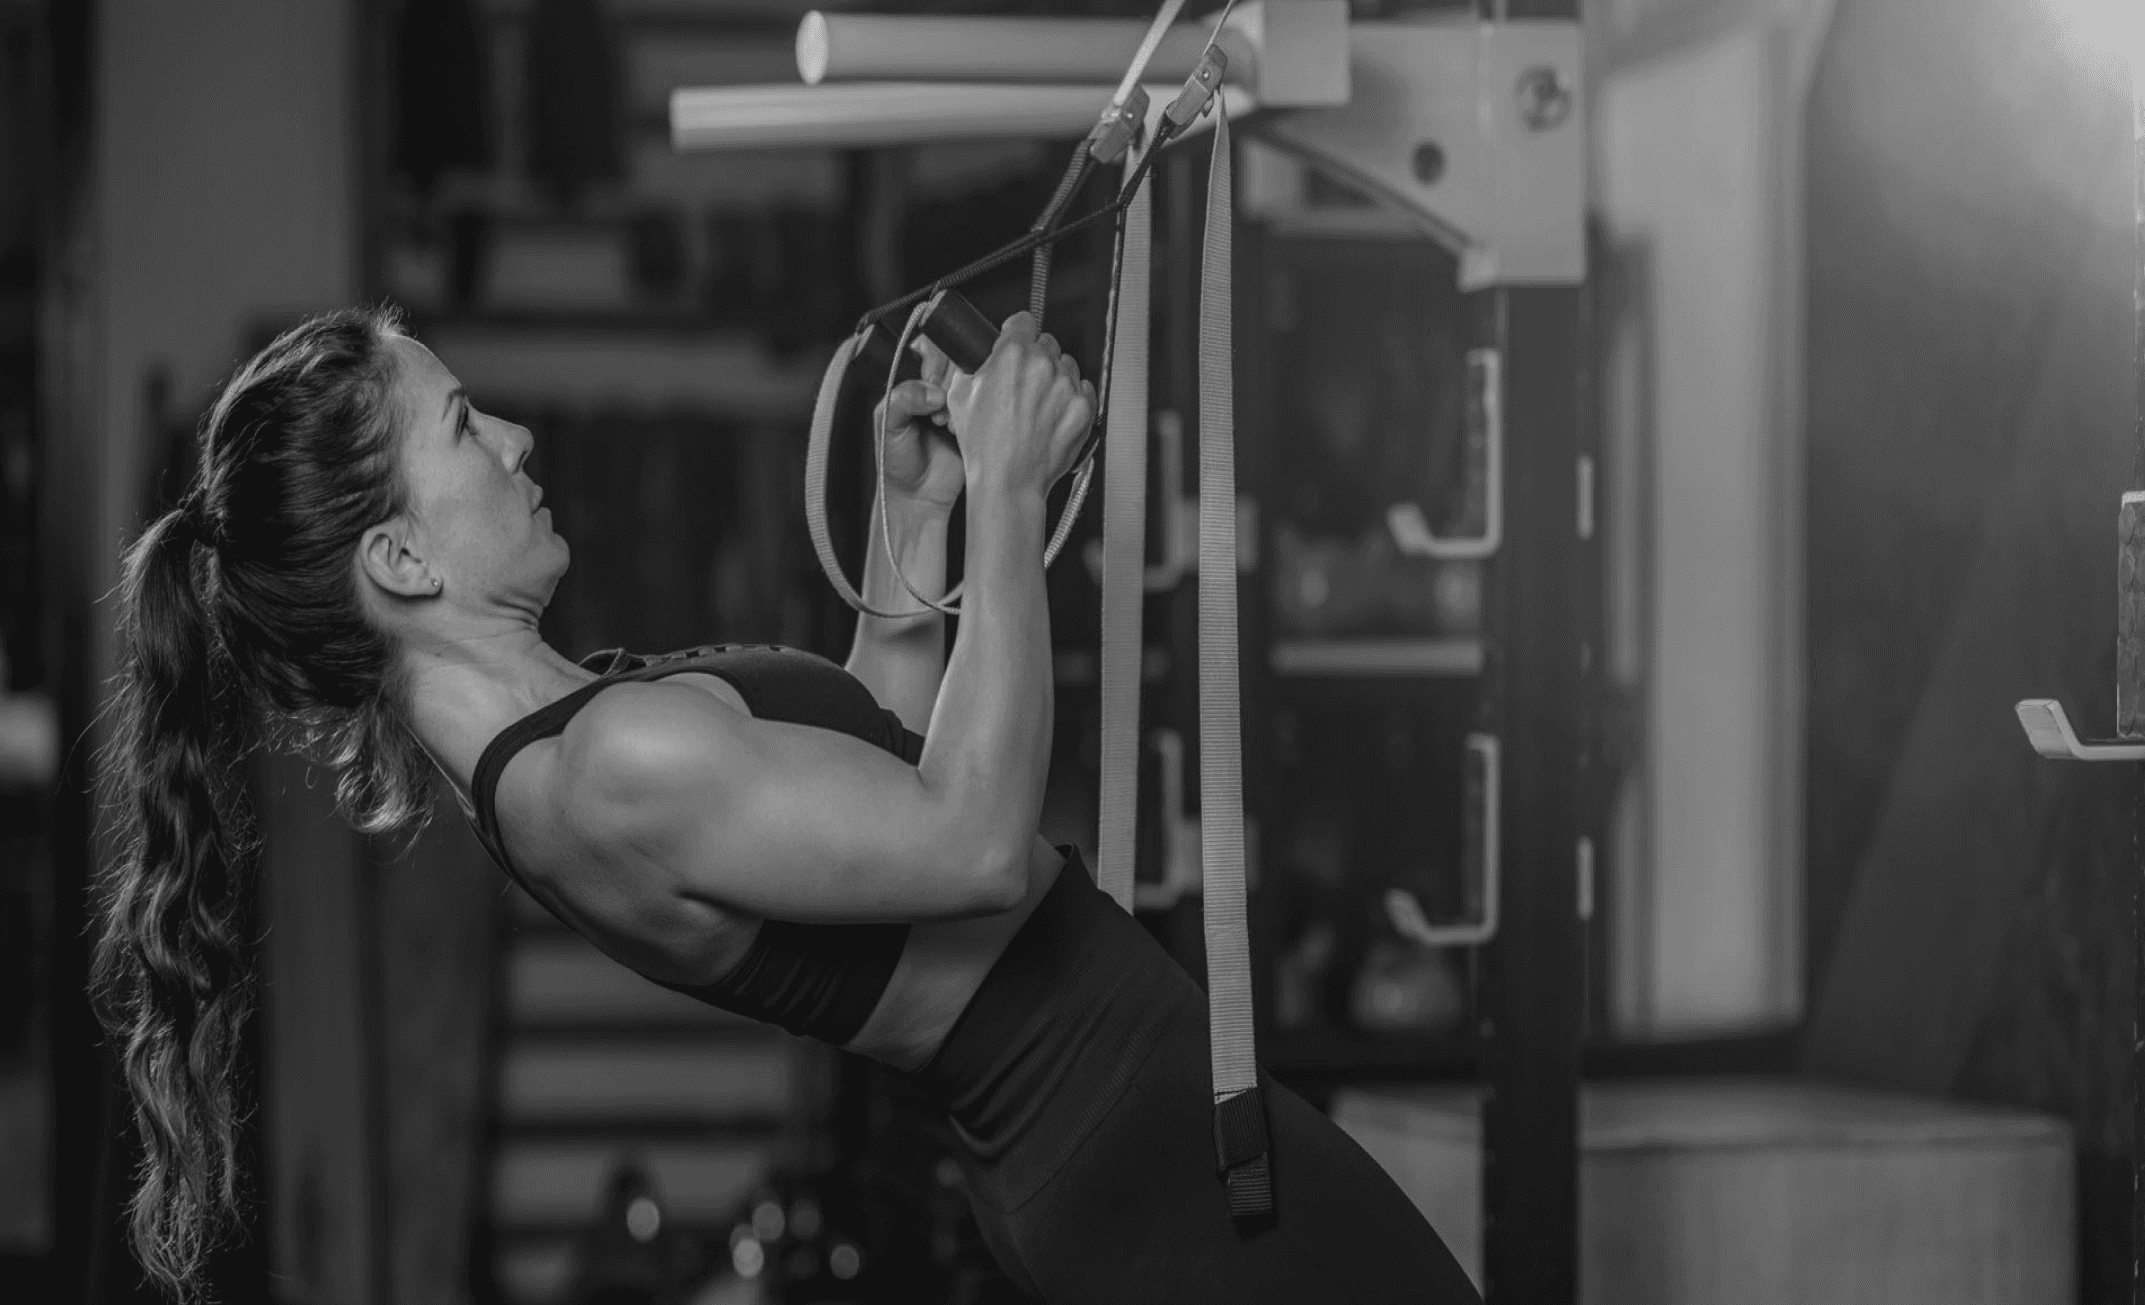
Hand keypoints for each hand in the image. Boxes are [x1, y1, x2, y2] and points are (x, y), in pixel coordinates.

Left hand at [876, 339, 962, 512]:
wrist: (919, 497)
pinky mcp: (978, 419)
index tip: (931, 385)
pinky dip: (976, 412)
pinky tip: (959, 429)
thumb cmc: (896, 461)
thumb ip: (903, 398)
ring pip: (974, 379)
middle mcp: (939, 387)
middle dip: (948, 383)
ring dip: (962, 398)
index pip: (930, 349)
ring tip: (944, 424)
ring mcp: (961, 402)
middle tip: (936, 411)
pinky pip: (987, 402)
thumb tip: (935, 391)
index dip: (934, 364)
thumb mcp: (888, 425)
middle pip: (955, 360)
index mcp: (913, 382)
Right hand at [944, 313, 1096, 498]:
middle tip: (1022, 383)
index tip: (1016, 340)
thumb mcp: (960, 395)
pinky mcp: (1084, 407)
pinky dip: (1071, 397)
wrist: (1009, 482)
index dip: (1016, 332)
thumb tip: (979, 354)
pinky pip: (1083, 388)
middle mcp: (1044, 366)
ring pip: (1066, 365)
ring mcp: (1067, 386)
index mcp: (1013, 355)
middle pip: (1046, 343)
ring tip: (1038, 403)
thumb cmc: (985, 446)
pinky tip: (1053, 414)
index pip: (1023, 321)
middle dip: (1035, 358)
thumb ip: (972, 364)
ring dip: (1055, 377)